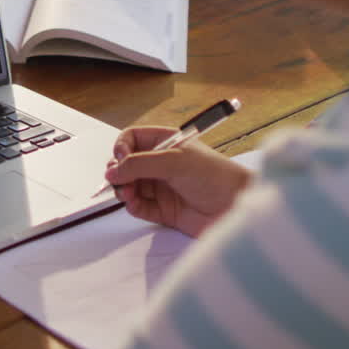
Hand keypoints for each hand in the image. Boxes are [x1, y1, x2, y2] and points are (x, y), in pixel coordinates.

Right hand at [103, 126, 254, 237]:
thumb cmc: (216, 176)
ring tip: (128, 194)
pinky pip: (139, 206)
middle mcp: (161, 164)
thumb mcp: (175, 162)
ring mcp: (162, 187)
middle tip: (119, 180)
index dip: (122, 148)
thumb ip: (140, 164)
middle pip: (126, 164)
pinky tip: (134, 204)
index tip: (120, 159)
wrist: (235, 207)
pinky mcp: (163, 210)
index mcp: (166, 143)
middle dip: (119, 172)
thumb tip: (113, 170)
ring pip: (129, 186)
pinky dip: (132, 206)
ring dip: (123, 190)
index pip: (132, 139)